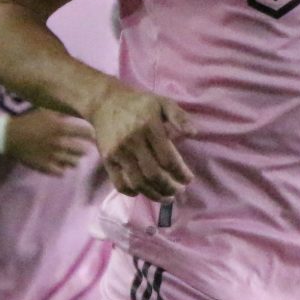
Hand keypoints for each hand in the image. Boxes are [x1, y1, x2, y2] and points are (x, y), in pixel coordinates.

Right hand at [7, 109, 95, 174]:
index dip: (92, 135)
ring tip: (73, 157)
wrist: (8, 136)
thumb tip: (78, 106)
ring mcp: (53, 157)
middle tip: (83, 148)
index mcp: (60, 128)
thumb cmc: (28, 121)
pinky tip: (60, 164)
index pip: (87, 134)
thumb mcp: (45, 111)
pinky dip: (63, 169)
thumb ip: (63, 110)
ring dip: (75, 160)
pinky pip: (62, 172)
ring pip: (74, 163)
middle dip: (84, 149)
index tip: (93, 136)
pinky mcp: (45, 167)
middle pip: (83, 151)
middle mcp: (59, 143)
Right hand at [89, 83, 193, 199]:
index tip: (188, 179)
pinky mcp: (107, 159)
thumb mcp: (162, 102)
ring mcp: (118, 152)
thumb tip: (194, 133)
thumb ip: (179, 116)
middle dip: (169, 187)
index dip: (180, 173)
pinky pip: (119, 183)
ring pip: (138, 182)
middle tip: (178, 191)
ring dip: (154, 194)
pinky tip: (142, 192)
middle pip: (154, 174)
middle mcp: (133, 141)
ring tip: (165, 198)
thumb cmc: (139, 104)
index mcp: (149, 126)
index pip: (168, 159)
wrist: (104, 102)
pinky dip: (132, 192)